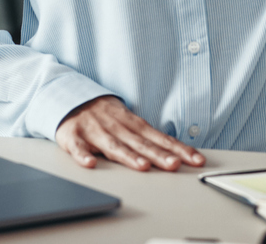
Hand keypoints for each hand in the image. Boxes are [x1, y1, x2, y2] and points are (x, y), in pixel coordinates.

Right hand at [54, 95, 205, 171]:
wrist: (70, 98)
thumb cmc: (105, 115)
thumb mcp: (129, 121)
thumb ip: (148, 138)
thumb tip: (176, 153)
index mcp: (133, 124)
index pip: (160, 138)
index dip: (178, 149)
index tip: (196, 160)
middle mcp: (117, 127)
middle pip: (141, 144)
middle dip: (159, 155)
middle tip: (175, 165)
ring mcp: (95, 131)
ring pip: (114, 146)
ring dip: (128, 156)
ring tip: (142, 166)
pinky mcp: (73, 136)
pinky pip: (77, 148)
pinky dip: (83, 155)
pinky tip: (90, 164)